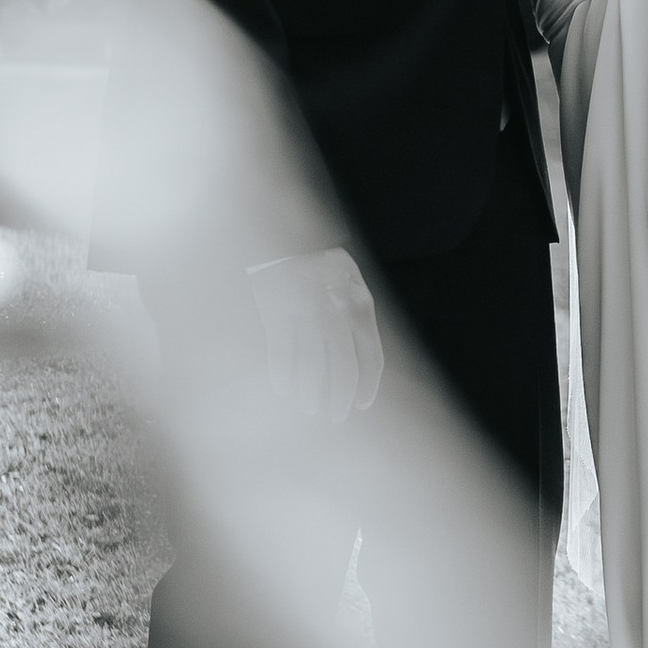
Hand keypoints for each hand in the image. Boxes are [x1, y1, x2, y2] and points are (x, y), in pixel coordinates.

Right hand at [247, 246, 383, 421]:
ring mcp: (305, 312)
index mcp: (360, 303)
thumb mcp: (349, 283)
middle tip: (336, 416)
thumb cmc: (320, 264)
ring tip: (310, 407)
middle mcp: (336, 310)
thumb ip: (357, 318)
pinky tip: (284, 391)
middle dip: (341, 398)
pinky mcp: (276, 313)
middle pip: (344, 368)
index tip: (361, 405)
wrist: (283, 231)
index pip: (371, 357)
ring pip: (312, 368)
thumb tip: (362, 367)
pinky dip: (283, 379)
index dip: (367, 386)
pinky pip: (281, 357)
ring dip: (311, 394)